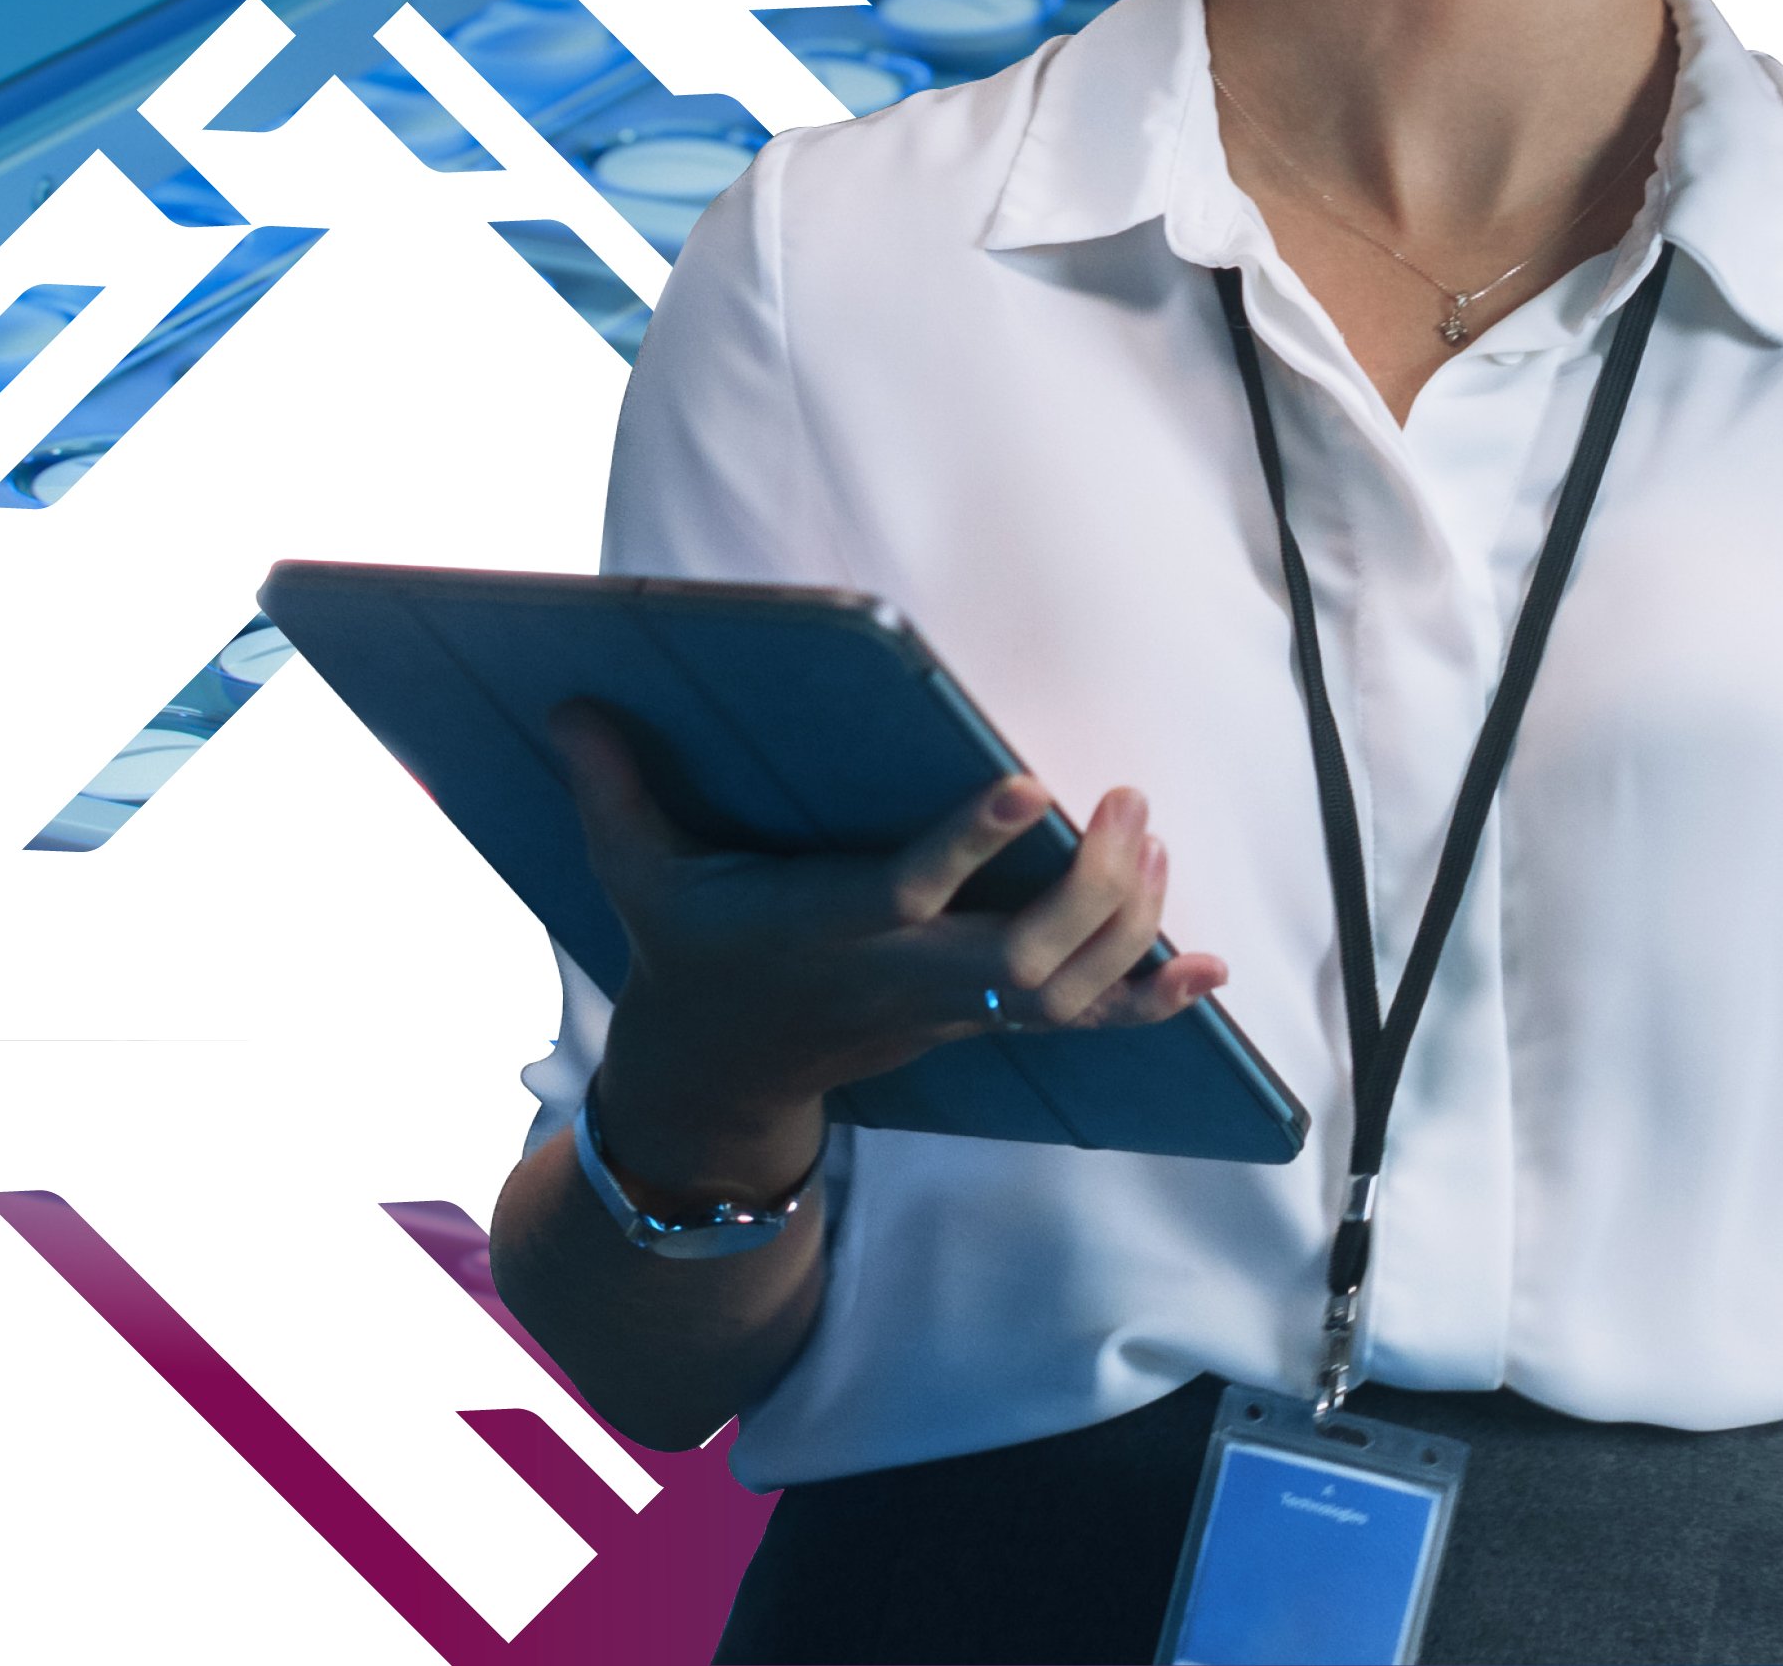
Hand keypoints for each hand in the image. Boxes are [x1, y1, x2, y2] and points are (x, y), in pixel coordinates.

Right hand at [550, 699, 1233, 1200]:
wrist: (717, 1079)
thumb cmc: (687, 951)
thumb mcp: (636, 875)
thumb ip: (614, 791)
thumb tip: (572, 703)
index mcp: (826, 926)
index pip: (906, 889)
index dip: (968, 843)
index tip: (1025, 780)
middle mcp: (899, 975)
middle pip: (1017, 954)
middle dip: (1089, 887)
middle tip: (1127, 796)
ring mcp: (947, 1009)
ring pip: (1062, 991)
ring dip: (1128, 923)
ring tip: (1152, 837)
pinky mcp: (977, 1025)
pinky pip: (1080, 1026)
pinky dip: (1151, 1003)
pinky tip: (1209, 971)